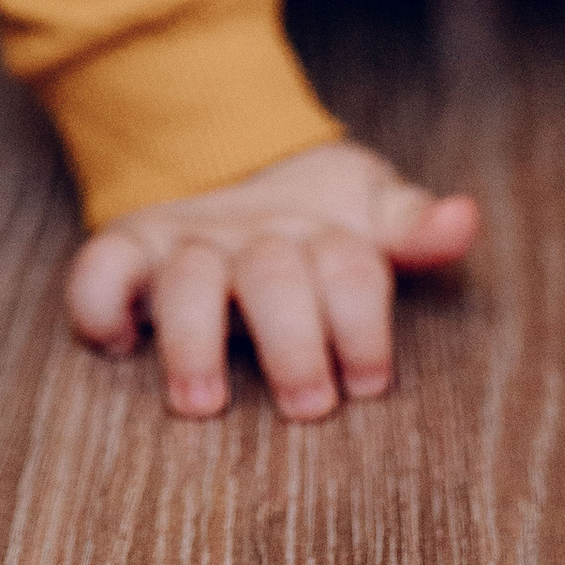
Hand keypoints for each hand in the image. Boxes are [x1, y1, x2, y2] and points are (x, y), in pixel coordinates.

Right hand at [66, 136, 479, 419]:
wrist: (232, 159)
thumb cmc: (317, 220)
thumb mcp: (370, 214)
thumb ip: (414, 228)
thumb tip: (465, 218)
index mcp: (320, 230)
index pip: (351, 268)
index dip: (364, 326)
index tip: (369, 383)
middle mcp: (252, 235)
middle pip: (272, 277)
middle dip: (292, 342)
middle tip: (309, 405)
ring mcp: (187, 242)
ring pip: (186, 280)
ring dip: (192, 339)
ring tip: (202, 405)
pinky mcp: (129, 249)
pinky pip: (98, 269)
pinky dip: (98, 304)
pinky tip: (118, 346)